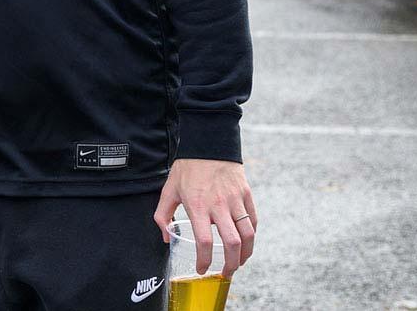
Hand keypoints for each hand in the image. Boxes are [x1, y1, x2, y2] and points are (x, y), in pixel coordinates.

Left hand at [152, 158, 256, 278]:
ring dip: (245, 254)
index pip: (204, 240)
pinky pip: (253, 221)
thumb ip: (163, 215)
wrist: (209, 144)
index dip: (204, 259)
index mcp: (197, 205)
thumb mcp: (168, 190)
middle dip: (230, 264)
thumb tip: (166, 237)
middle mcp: (218, 205)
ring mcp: (235, 200)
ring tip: (239, 262)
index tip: (202, 269)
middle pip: (231, 242)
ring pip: (248, 234)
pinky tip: (246, 243)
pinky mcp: (246, 195)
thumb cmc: (187, 168)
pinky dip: (251, 236)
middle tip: (226, 272)